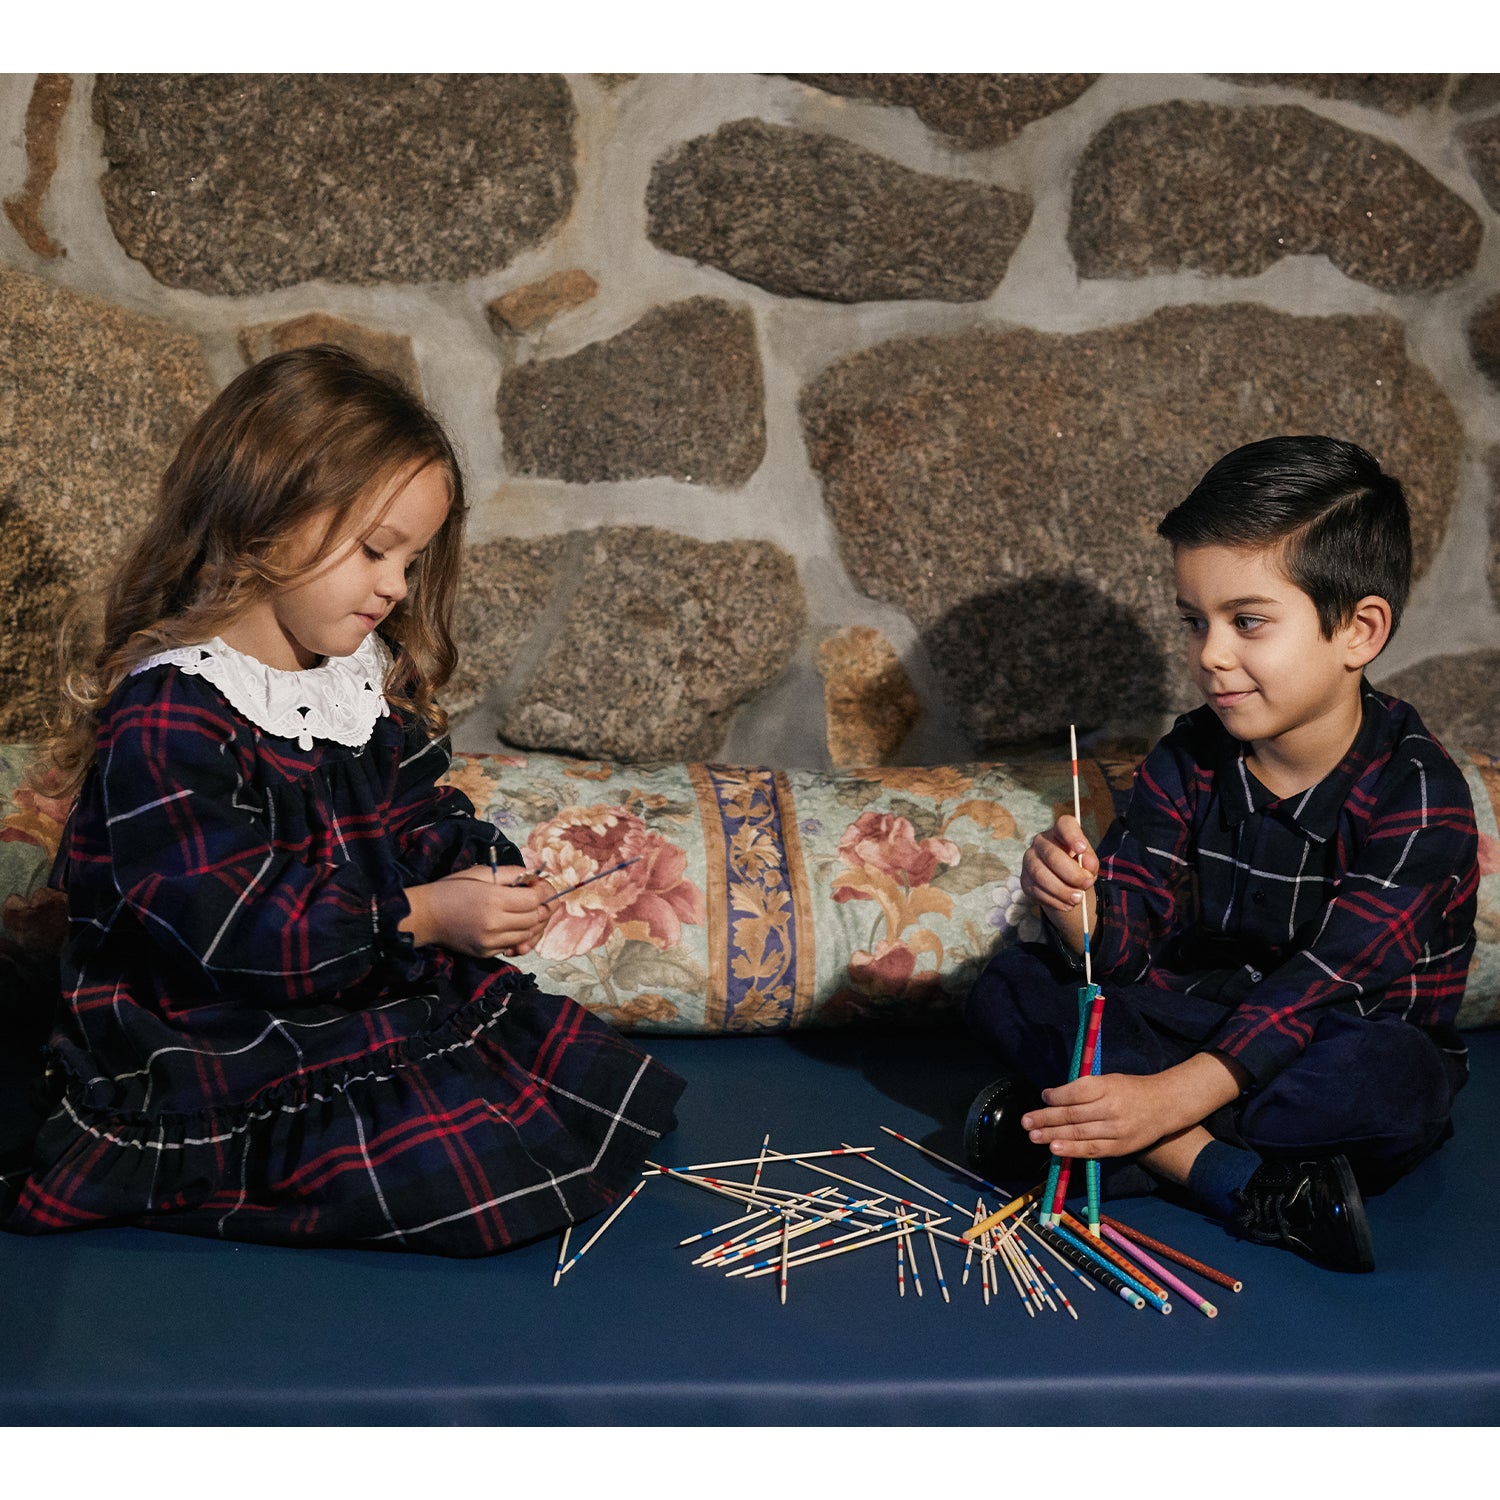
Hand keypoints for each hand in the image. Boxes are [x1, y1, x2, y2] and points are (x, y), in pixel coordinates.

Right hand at [401, 864, 552, 957]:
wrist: (426, 915)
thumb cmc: (453, 888)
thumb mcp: (481, 872)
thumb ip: (510, 873)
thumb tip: (533, 877)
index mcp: (494, 900)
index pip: (534, 900)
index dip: (545, 892)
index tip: (542, 885)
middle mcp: (495, 924)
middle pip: (535, 919)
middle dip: (544, 907)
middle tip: (542, 898)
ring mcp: (490, 942)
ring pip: (527, 935)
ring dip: (534, 923)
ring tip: (531, 911)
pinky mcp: (486, 953)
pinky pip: (513, 945)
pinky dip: (520, 936)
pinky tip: (517, 925)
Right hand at [1020, 814, 1096, 913]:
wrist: (1063, 881)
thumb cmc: (1077, 865)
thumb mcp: (1089, 862)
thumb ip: (1090, 862)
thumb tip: (1088, 865)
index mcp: (1060, 831)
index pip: (1064, 825)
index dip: (1073, 836)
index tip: (1081, 850)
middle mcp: (1041, 842)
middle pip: (1052, 855)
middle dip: (1072, 874)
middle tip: (1086, 885)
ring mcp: (1029, 860)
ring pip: (1041, 875)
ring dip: (1062, 890)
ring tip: (1078, 899)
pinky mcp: (1025, 879)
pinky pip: (1037, 891)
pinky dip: (1055, 900)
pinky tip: (1067, 904)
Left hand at [1021, 1071, 1177, 1158]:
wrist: (1165, 1106)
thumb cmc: (1132, 1090)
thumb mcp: (1110, 1079)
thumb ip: (1085, 1087)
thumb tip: (1054, 1096)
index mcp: (1107, 1086)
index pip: (1075, 1092)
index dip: (1056, 1096)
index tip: (1043, 1097)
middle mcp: (1110, 1108)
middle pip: (1072, 1114)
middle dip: (1045, 1118)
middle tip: (1026, 1122)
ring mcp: (1115, 1130)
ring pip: (1078, 1133)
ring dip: (1053, 1135)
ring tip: (1034, 1136)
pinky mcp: (1120, 1147)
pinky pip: (1091, 1150)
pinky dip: (1072, 1150)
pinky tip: (1055, 1149)